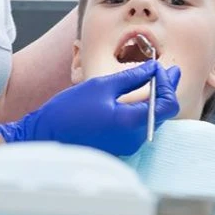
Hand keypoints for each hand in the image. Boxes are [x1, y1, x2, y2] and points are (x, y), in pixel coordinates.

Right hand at [0, 61, 181, 156]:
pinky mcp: (119, 146)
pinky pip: (138, 125)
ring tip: (150, 78)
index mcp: (131, 123)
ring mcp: (127, 145)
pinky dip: (141, 109)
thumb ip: (133, 77)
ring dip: (152, 98)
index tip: (160, 69)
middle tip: (162, 69)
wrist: (46, 134)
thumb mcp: (102, 86)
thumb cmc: (70, 110)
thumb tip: (154, 69)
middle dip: (163, 89)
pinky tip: (135, 95)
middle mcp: (134, 138)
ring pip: (150, 119)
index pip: (168, 105)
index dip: (168, 84)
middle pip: (161, 112)